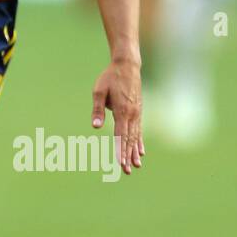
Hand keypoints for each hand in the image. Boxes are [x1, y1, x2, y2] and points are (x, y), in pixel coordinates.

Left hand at [92, 58, 143, 173]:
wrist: (127, 66)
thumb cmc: (110, 78)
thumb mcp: (99, 91)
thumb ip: (97, 109)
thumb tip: (95, 127)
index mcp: (122, 111)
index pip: (120, 135)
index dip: (119, 150)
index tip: (119, 162)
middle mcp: (132, 115)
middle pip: (129, 139)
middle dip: (127, 156)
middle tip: (127, 170)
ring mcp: (137, 114)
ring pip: (136, 137)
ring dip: (135, 152)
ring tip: (136, 166)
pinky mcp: (138, 112)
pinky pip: (139, 130)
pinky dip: (139, 142)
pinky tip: (141, 152)